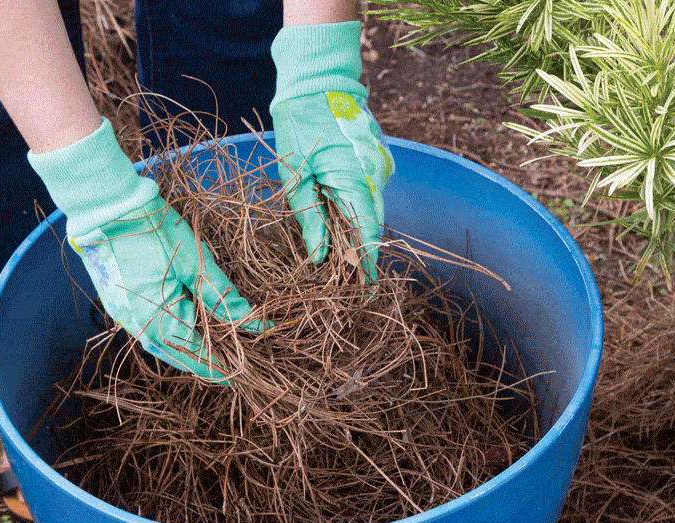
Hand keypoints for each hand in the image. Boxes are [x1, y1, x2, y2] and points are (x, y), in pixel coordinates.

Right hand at [29, 118, 261, 380]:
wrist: (108, 208)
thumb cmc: (156, 232)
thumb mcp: (197, 265)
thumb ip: (224, 299)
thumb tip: (255, 323)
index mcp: (159, 321)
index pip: (198, 357)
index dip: (224, 366)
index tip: (245, 371)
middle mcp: (138, 328)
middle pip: (180, 357)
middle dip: (208, 360)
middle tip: (236, 357)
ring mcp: (124, 318)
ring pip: (164, 346)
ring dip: (190, 348)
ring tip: (217, 345)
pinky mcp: (119, 307)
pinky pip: (150, 331)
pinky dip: (173, 334)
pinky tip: (190, 327)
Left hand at [269, 21, 393, 281]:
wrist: (320, 78)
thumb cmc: (300, 121)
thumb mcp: (295, 174)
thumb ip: (309, 217)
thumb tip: (319, 256)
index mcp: (356, 180)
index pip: (366, 234)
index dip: (366, 266)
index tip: (364, 293)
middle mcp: (376, 176)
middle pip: (371, 226)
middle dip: (359, 255)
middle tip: (345, 285)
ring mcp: (379, 167)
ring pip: (370, 211)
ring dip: (356, 233)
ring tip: (338, 261)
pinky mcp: (375, 159)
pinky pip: (368, 193)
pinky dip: (356, 211)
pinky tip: (338, 224)